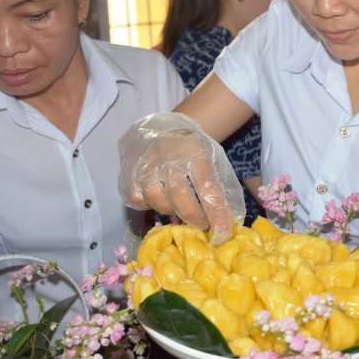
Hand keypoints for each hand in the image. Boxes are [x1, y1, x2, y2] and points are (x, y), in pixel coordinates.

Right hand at [118, 113, 245, 244]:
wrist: (158, 128)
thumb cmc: (190, 149)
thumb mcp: (210, 157)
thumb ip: (218, 184)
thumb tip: (228, 216)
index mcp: (193, 152)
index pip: (206, 186)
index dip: (215, 210)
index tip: (223, 230)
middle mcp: (167, 157)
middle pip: (180, 196)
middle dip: (194, 217)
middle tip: (203, 225)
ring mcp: (145, 166)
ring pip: (158, 201)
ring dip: (173, 211)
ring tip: (181, 207)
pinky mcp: (130, 175)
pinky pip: (141, 201)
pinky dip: (153, 205)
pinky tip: (162, 198)